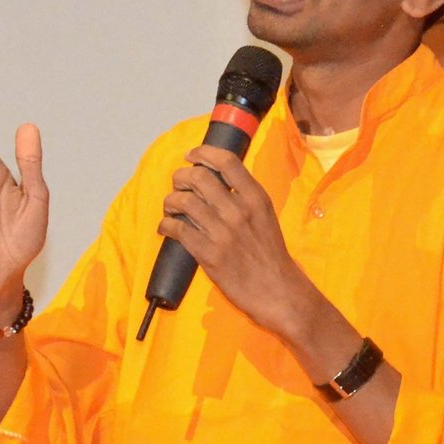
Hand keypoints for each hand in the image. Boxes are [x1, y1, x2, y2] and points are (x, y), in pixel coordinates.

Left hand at [159, 144, 316, 340]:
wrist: (278, 290)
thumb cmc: (270, 254)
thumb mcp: (264, 216)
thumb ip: (243, 197)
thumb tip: (216, 179)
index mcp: (255, 198)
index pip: (226, 161)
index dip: (203, 153)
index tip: (191, 156)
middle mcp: (238, 210)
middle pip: (198, 177)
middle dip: (181, 177)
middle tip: (178, 185)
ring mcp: (222, 232)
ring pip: (183, 201)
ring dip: (170, 201)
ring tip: (171, 208)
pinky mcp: (208, 254)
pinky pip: (177, 229)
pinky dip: (166, 225)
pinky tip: (167, 228)